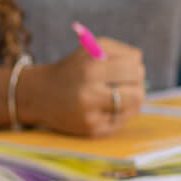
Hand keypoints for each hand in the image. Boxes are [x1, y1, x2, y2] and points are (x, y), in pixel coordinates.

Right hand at [16, 39, 145, 136]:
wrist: (40, 95)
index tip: (129, 67)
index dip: (135, 67)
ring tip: (121, 93)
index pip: (133, 68)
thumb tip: (140, 64)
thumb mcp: (91, 50)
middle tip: (128, 82)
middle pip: (138, 92)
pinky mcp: (91, 130)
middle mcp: (90, 93)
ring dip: (133, 99)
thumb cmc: (73, 69)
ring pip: (134, 108)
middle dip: (137, 85)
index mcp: (90, 68)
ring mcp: (90, 115)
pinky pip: (122, 121)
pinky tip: (110, 106)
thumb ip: (120, 51)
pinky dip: (122, 112)